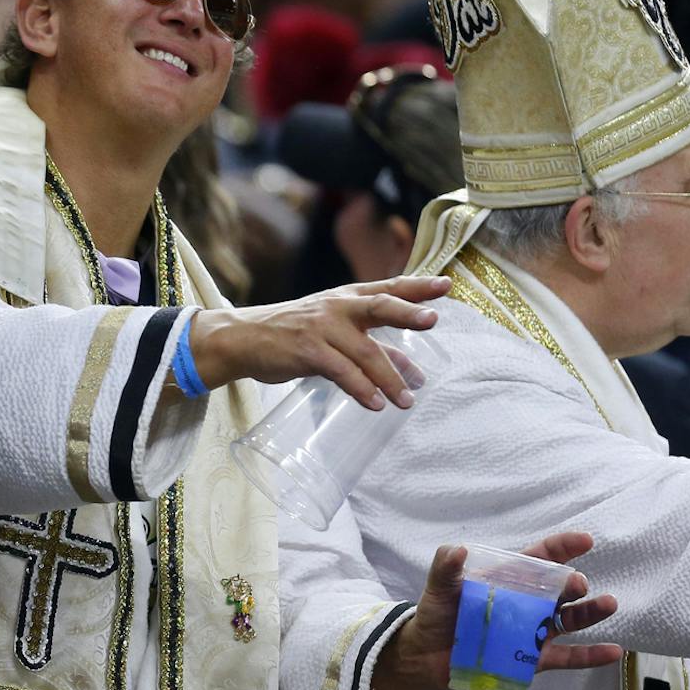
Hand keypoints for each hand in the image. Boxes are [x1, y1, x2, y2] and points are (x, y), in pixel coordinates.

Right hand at [189, 275, 450, 409]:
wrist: (243, 338)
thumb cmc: (293, 334)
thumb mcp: (334, 331)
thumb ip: (373, 346)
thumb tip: (412, 370)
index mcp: (347, 298)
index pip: (388, 288)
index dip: (417, 287)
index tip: (446, 285)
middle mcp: (337, 307)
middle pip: (379, 306)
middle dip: (408, 312)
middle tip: (433, 319)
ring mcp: (322, 328)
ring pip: (365, 352)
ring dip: (390, 378)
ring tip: (407, 400)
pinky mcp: (308, 351)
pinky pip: (342, 372)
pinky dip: (361, 389)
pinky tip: (376, 404)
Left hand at [370, 531, 621, 689]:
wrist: (427, 657)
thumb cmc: (438, 615)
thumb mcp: (438, 588)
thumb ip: (445, 567)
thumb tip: (457, 549)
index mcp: (509, 579)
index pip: (539, 559)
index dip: (561, 548)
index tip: (584, 540)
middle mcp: (528, 602)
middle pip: (558, 589)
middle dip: (572, 584)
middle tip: (578, 585)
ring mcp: (534, 631)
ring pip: (569, 620)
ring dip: (590, 613)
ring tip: (609, 604)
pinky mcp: (534, 660)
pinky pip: (567, 658)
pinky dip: (590, 656)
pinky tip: (614, 651)